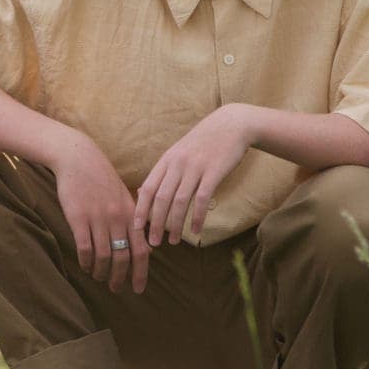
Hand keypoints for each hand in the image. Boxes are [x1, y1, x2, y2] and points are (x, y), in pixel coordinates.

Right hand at [52, 137, 146, 292]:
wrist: (79, 158)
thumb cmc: (102, 178)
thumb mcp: (124, 197)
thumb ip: (135, 222)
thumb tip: (147, 248)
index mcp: (132, 214)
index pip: (141, 250)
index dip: (141, 272)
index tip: (138, 289)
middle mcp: (118, 218)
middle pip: (123, 257)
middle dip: (120, 278)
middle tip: (116, 289)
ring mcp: (98, 218)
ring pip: (104, 256)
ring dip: (102, 272)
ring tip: (99, 278)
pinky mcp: (79, 218)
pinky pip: (85, 248)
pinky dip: (86, 261)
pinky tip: (86, 266)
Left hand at [134, 107, 252, 246]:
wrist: (232, 124)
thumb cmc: (205, 141)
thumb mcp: (179, 151)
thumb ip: (165, 171)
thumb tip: (145, 192)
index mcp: (167, 160)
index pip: (147, 188)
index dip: (140, 210)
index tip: (136, 228)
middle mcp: (178, 164)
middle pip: (161, 198)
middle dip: (155, 223)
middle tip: (153, 244)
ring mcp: (195, 168)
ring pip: (179, 201)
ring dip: (175, 224)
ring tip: (173, 241)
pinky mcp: (213, 172)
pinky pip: (202, 199)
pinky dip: (197, 217)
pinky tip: (196, 230)